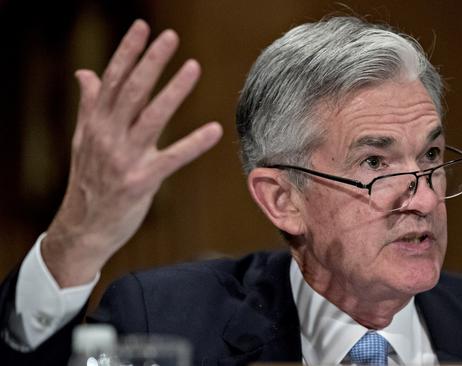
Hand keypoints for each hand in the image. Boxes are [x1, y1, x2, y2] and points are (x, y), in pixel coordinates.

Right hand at [41, 20, 222, 286]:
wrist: (83, 228)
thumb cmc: (89, 180)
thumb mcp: (84, 139)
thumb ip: (90, 104)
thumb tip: (86, 73)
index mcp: (96, 123)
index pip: (113, 79)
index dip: (128, 52)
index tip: (143, 27)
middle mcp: (108, 136)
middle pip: (132, 91)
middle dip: (151, 62)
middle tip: (171, 37)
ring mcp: (124, 159)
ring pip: (151, 118)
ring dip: (173, 91)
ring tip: (193, 67)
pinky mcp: (141, 181)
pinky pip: (172, 159)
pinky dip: (193, 144)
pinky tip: (214, 130)